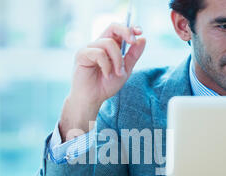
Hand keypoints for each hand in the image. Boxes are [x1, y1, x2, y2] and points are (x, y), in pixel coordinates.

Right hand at [59, 23, 145, 141]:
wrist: (92, 99)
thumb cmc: (105, 86)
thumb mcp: (125, 70)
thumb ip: (133, 55)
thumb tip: (143, 39)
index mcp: (109, 46)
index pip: (119, 30)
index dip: (130, 28)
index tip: (140, 32)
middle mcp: (98, 44)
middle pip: (113, 27)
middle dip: (126, 32)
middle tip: (133, 42)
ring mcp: (89, 48)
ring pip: (109, 43)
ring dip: (117, 59)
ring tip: (117, 73)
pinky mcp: (82, 54)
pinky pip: (99, 53)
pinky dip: (106, 65)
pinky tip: (106, 75)